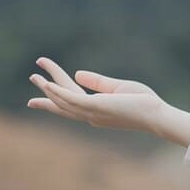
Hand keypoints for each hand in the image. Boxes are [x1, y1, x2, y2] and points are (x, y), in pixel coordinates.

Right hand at [27, 58, 162, 133]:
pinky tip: (48, 83)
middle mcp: (91, 115)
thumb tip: (77, 74)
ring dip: (48, 88)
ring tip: (35, 75)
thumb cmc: (143, 103)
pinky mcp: (96, 106)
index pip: (72, 102)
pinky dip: (58, 92)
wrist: (157, 115)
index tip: (44, 86)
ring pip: (63, 100)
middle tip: (33, 78)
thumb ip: (97, 82)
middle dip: (46, 92)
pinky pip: (72, 98)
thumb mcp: (116, 88)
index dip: (56, 95)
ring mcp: (92, 112)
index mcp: (96, 111)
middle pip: (63, 102)